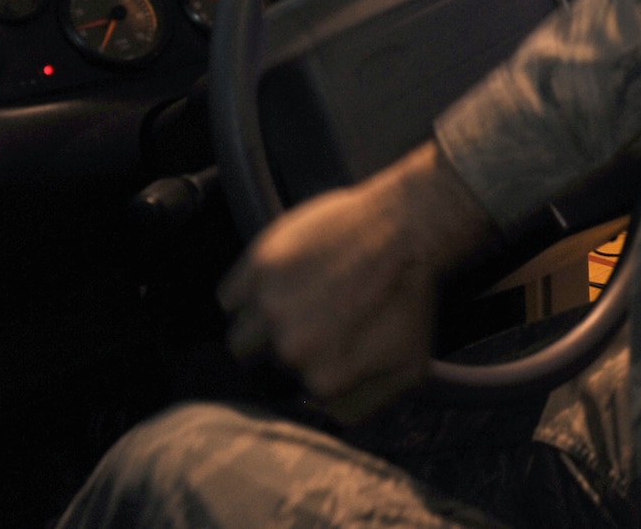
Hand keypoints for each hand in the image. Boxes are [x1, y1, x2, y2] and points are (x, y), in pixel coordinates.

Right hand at [218, 140, 493, 419]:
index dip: (309, 367)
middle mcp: (291, 348)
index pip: (293, 392)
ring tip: (290, 304)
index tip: (326, 343)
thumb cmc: (411, 297)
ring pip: (241, 337)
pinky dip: (245, 293)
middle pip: (261, 366)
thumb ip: (358, 408)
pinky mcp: (260, 266)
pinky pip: (229, 297)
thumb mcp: (407, 370)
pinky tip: (277, 282)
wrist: (408, 229)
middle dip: (280, 349)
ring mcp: (272, 306)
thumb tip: (319, 412)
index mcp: (323, 379)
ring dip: (259, 326)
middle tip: (306, 323)